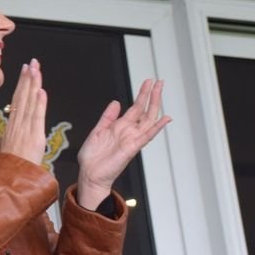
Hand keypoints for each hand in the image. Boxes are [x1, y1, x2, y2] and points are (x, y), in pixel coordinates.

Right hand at [1, 59, 48, 166]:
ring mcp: (25, 129)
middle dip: (27, 78)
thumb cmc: (12, 164)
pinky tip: (41, 91)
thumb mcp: (11, 143)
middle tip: (31, 62)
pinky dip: (39, 104)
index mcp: (13, 124)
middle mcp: (18, 123)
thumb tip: (17, 120)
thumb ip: (15, 130)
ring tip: (36, 70)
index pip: (18, 99)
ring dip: (33, 85)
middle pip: (22, 96)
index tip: (25, 69)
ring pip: (29, 103)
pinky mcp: (34, 136)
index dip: (22, 83)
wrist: (11, 178)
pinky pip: (36, 117)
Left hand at [75, 79, 170, 208]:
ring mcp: (132, 139)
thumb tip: (116, 102)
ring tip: (160, 90)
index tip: (149, 82)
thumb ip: (108, 117)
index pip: (136, 107)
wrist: (89, 173)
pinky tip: (165, 118)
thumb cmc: (93, 156)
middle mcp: (129, 131)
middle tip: (159, 81)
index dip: (142, 94)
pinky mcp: (132, 148)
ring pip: (149, 119)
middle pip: (145, 110)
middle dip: (152, 95)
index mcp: (120, 126)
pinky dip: (156, 127)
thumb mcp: (98, 130)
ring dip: (155, 104)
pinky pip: (147, 136)